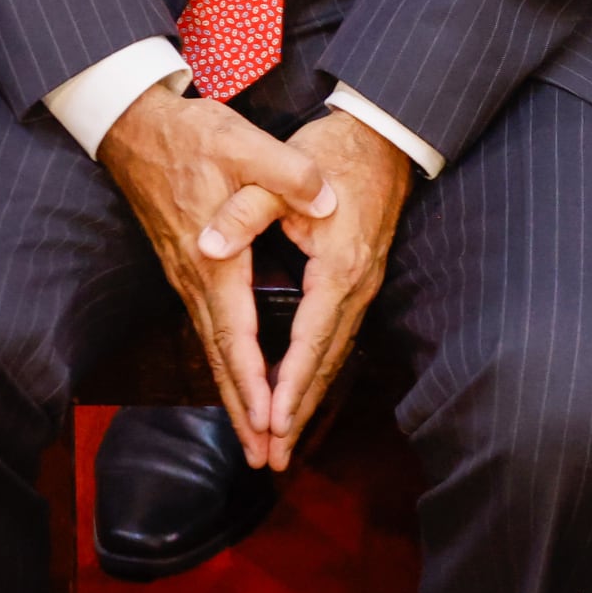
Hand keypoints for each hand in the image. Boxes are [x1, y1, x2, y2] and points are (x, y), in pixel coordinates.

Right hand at [98, 87, 332, 460]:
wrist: (134, 125)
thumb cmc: (191, 135)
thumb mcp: (244, 144)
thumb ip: (287, 176)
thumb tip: (323, 201)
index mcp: (216, 258)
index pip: (236, 334)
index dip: (255, 381)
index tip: (268, 422)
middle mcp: (196, 278)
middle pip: (221, 359)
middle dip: (243, 412)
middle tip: (262, 459)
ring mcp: (187, 277)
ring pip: (213, 350)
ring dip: (235, 397)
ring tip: (254, 440)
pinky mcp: (187, 270)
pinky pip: (210, 332)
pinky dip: (226, 366)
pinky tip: (238, 385)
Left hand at [255, 110, 414, 466]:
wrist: (384, 135)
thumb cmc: (331, 150)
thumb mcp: (279, 171)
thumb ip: (244, 211)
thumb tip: (207, 245)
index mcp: (338, 267)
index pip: (310, 340)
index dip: (289, 385)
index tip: (271, 423)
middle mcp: (356, 285)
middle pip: (326, 362)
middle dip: (298, 413)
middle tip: (272, 457)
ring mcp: (363, 285)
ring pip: (333, 356)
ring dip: (308, 399)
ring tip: (283, 440)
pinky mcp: (358, 280)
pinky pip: (336, 339)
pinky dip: (317, 373)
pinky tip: (302, 392)